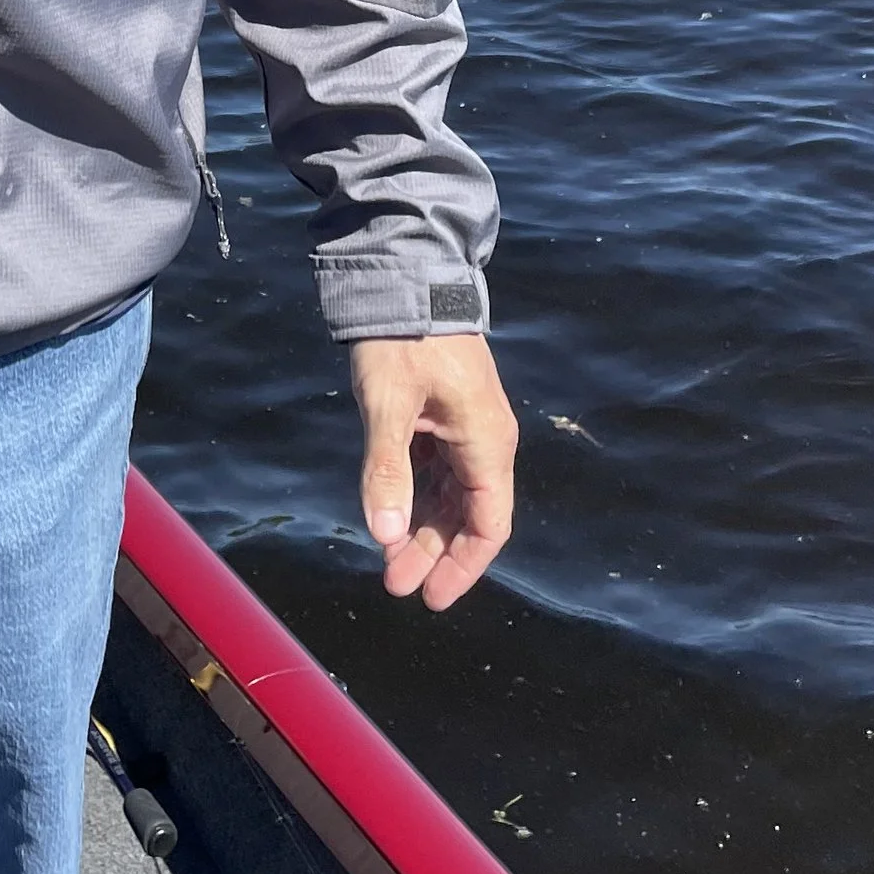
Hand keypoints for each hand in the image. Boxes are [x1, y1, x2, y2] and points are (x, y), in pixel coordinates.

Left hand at [351, 333, 517, 609]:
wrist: (406, 276)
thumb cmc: (402, 338)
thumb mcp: (388, 404)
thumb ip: (388, 471)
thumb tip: (385, 537)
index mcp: (486, 442)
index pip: (488, 526)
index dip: (462, 567)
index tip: (430, 597)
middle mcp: (485, 440)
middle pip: (467, 516)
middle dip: (433, 553)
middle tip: (395, 584)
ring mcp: (466, 426)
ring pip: (452, 495)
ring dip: (423, 527)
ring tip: (389, 559)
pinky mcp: (444, 413)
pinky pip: (439, 470)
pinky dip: (418, 495)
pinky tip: (392, 513)